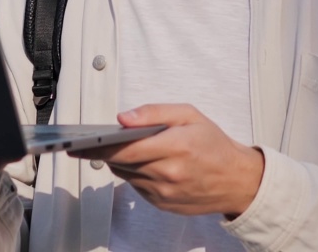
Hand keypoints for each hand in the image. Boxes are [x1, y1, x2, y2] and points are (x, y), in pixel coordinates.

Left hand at [69, 104, 263, 217]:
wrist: (238, 181)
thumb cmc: (214, 144)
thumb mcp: (189, 115)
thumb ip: (154, 112)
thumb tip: (123, 118)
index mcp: (176, 147)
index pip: (126, 148)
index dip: (99, 146)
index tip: (79, 143)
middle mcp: (169, 173)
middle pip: (122, 162)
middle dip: (105, 152)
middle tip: (89, 142)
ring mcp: (165, 193)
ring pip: (127, 175)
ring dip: (121, 162)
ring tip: (120, 148)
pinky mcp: (163, 205)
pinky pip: (137, 187)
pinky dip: (135, 174)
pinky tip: (143, 163)